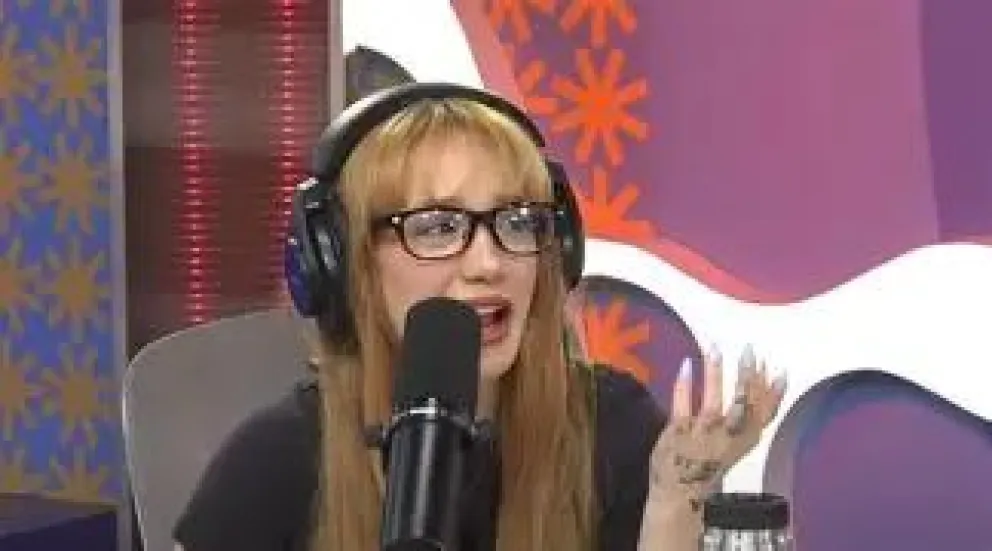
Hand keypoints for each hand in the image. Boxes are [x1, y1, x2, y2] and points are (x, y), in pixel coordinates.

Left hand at [648, 345, 786, 508]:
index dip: (772, 391)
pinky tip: (686, 364)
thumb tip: (760, 380)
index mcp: (746, 440)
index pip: (766, 414)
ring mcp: (702, 435)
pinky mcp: (678, 433)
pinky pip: (682, 406)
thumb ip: (749, 416)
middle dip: (747, 376)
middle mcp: (728, 438)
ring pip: (712, 403)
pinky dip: (684, 385)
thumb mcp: (737, 442)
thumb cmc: (709, 462)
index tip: (773, 366)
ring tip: (715, 349)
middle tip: (748, 350)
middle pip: (743, 404)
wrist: (681, 494)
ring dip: (715, 374)